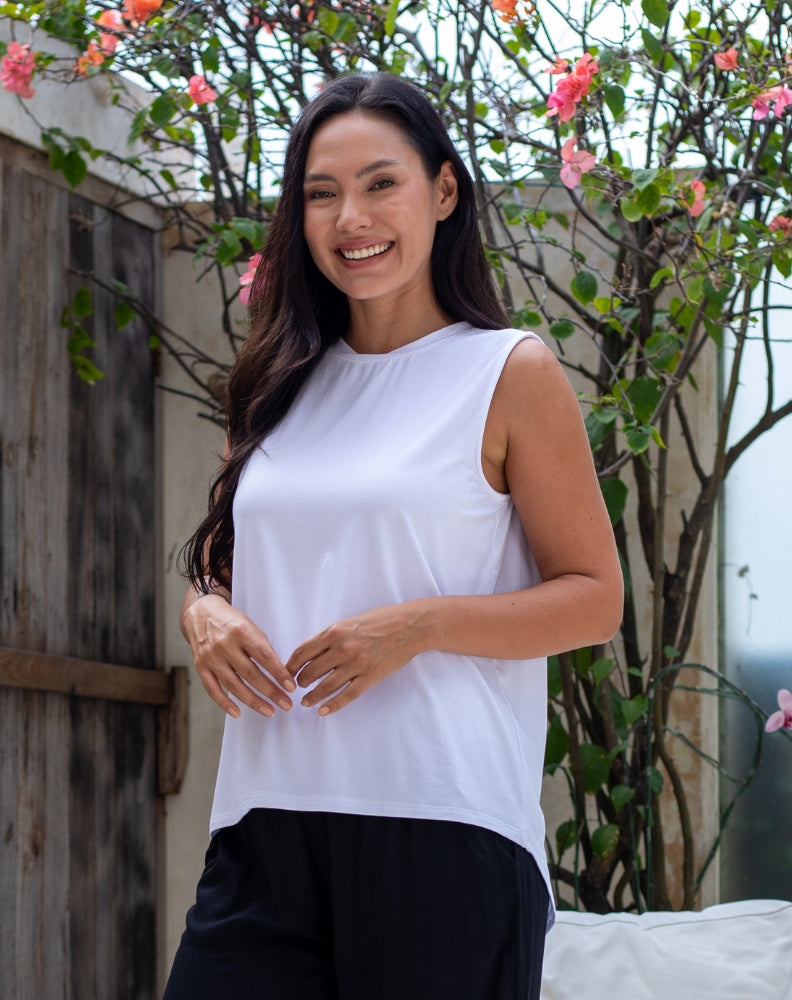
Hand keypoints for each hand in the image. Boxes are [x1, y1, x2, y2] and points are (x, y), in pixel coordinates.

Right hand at [182, 593, 294, 717]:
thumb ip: (262, 646)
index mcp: (241, 631)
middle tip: (286, 704)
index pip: (264, 656)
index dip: (279, 673)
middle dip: (271, 692)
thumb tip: (279, 671)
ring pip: (234, 685)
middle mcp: (225, 645)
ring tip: (269, 710)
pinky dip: (225, 703)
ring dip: (253, 701)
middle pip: (251, 674)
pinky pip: (212, 690)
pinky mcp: (200, 667)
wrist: (201, 613)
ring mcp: (211, 657)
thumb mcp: (250, 625)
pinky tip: (238, 713)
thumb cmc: (231, 621)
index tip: (291, 686)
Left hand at [285, 603, 424, 715]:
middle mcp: (342, 649)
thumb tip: (313, 651)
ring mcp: (356, 664)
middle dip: (301, 681)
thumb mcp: (351, 621)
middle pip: (311, 670)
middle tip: (298, 686)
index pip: (303, 652)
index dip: (291, 664)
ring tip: (305, 702)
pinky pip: (347, 695)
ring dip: (312, 696)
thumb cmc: (382, 619)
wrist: (410, 626)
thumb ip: (332, 636)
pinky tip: (323, 711)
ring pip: (326, 686)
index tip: (287, 671)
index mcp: (335, 632)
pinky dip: (333, 705)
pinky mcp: (370, 677)